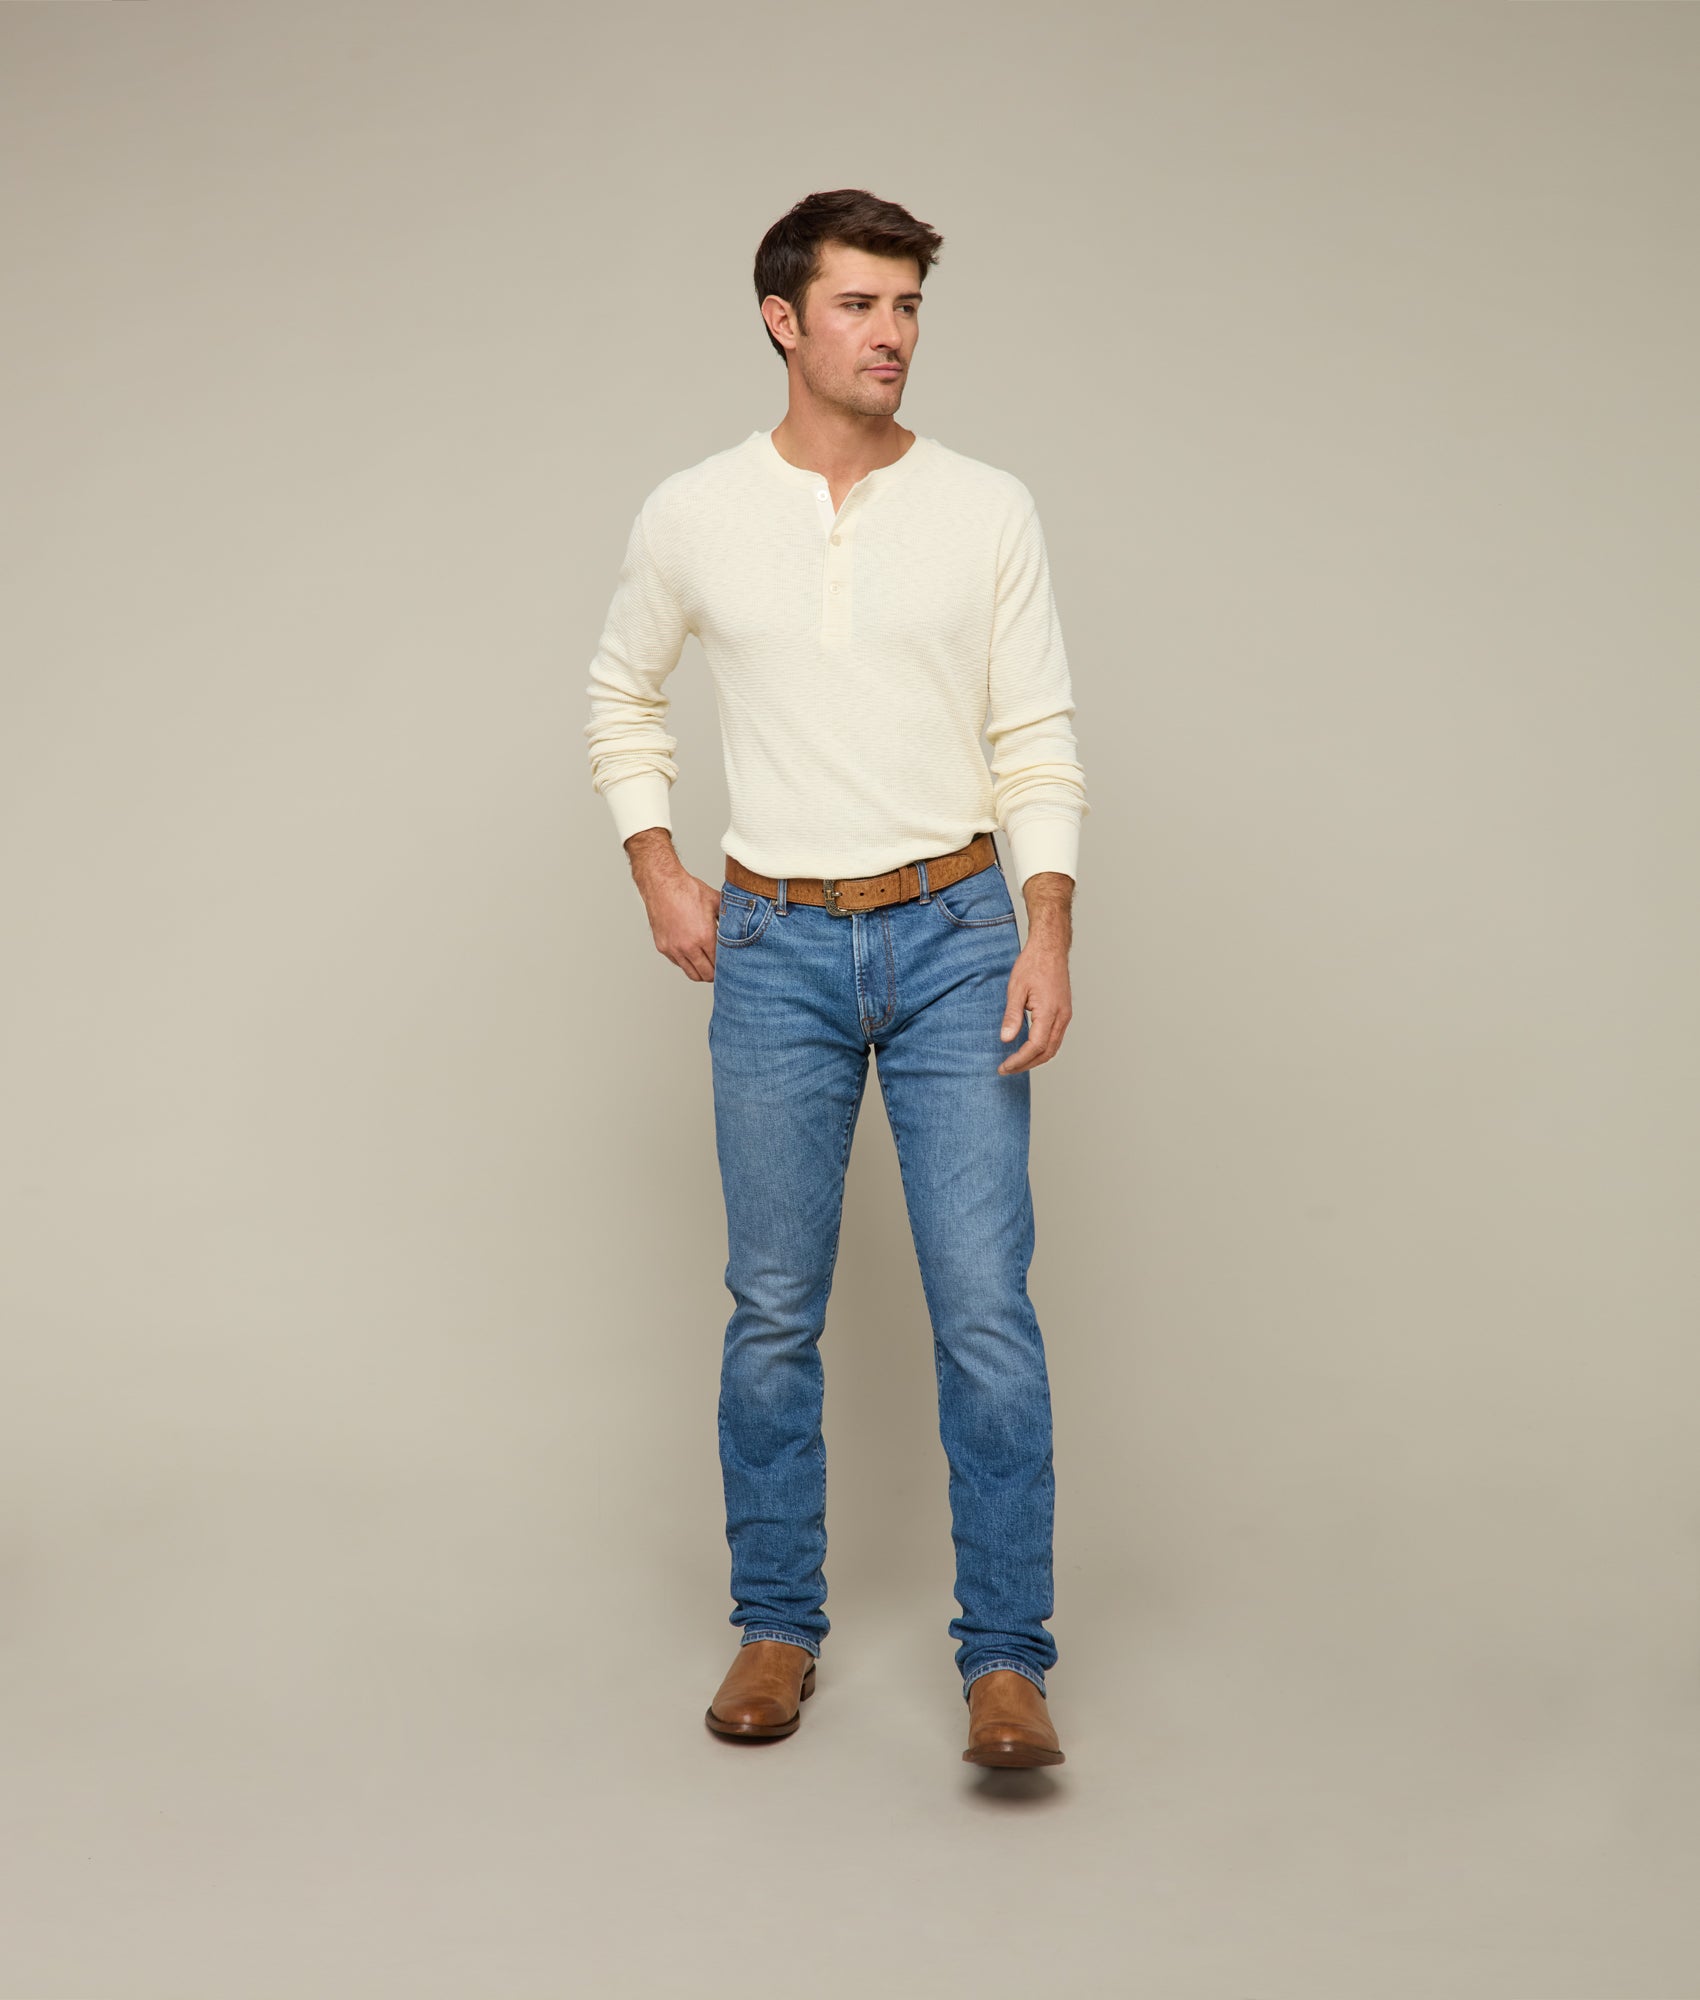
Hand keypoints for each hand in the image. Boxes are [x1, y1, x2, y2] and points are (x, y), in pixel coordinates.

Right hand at [626, 830, 719, 981]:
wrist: (662, 884)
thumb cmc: (687, 891)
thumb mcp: (716, 902)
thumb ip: (729, 917)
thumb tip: (742, 924)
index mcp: (704, 936)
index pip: (719, 964)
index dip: (726, 966)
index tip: (730, 965)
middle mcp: (688, 946)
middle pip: (706, 975)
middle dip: (715, 974)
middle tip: (721, 969)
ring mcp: (674, 949)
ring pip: (691, 974)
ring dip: (701, 972)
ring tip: (708, 965)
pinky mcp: (663, 947)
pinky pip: (679, 964)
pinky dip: (687, 963)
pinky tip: (693, 954)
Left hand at [998, 872, 1073, 1072]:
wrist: (1050, 948)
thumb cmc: (1033, 964)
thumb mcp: (1016, 989)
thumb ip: (1012, 1016)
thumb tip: (1006, 1039)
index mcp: (1049, 1012)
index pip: (1035, 1047)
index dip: (1019, 1060)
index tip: (1004, 1067)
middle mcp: (1061, 1017)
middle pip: (1047, 1052)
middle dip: (1026, 1064)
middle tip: (1007, 1069)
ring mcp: (1065, 1015)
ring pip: (1053, 1047)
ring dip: (1035, 1059)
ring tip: (1016, 1063)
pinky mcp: (1064, 1012)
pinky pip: (1055, 1038)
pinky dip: (1042, 1049)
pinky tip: (1028, 1048)